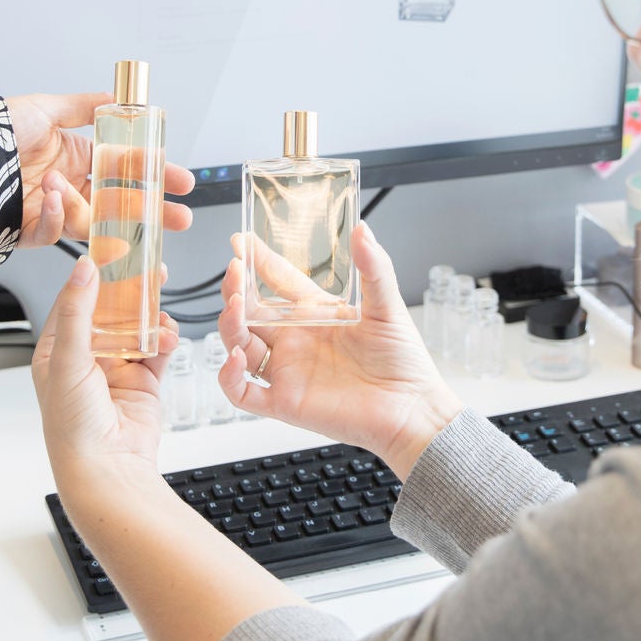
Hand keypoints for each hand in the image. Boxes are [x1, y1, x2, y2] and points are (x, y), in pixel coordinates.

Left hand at [6, 93, 194, 247]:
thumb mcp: (42, 109)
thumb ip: (81, 107)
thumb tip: (115, 99)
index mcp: (73, 155)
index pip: (124, 167)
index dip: (153, 174)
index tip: (179, 181)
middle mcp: (67, 183)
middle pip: (119, 203)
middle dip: (150, 212)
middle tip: (178, 218)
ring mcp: (52, 209)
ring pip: (91, 222)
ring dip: (96, 212)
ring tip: (73, 191)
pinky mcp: (30, 231)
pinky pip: (55, 233)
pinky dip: (58, 217)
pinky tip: (51, 197)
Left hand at [30, 255, 176, 487]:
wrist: (106, 468)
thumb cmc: (73, 425)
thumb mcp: (67, 359)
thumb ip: (79, 311)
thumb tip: (84, 268)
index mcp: (57, 351)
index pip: (75, 301)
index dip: (94, 274)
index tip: (113, 250)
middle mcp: (86, 358)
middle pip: (112, 310)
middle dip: (131, 291)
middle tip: (150, 268)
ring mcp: (117, 369)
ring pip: (138, 327)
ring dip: (151, 316)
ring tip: (161, 308)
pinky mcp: (144, 381)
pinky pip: (157, 349)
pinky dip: (165, 339)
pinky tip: (167, 335)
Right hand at [216, 222, 462, 475]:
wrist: (412, 409)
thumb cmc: (404, 361)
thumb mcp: (388, 307)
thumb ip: (374, 268)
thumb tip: (364, 231)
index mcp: (315, 313)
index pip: (276, 280)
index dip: (257, 260)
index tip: (242, 241)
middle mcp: (296, 340)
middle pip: (249, 312)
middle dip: (235, 289)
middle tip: (234, 270)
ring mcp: (288, 370)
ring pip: (240, 344)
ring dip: (229, 324)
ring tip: (236, 305)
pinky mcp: (285, 402)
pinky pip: (242, 392)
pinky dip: (229, 376)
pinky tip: (236, 357)